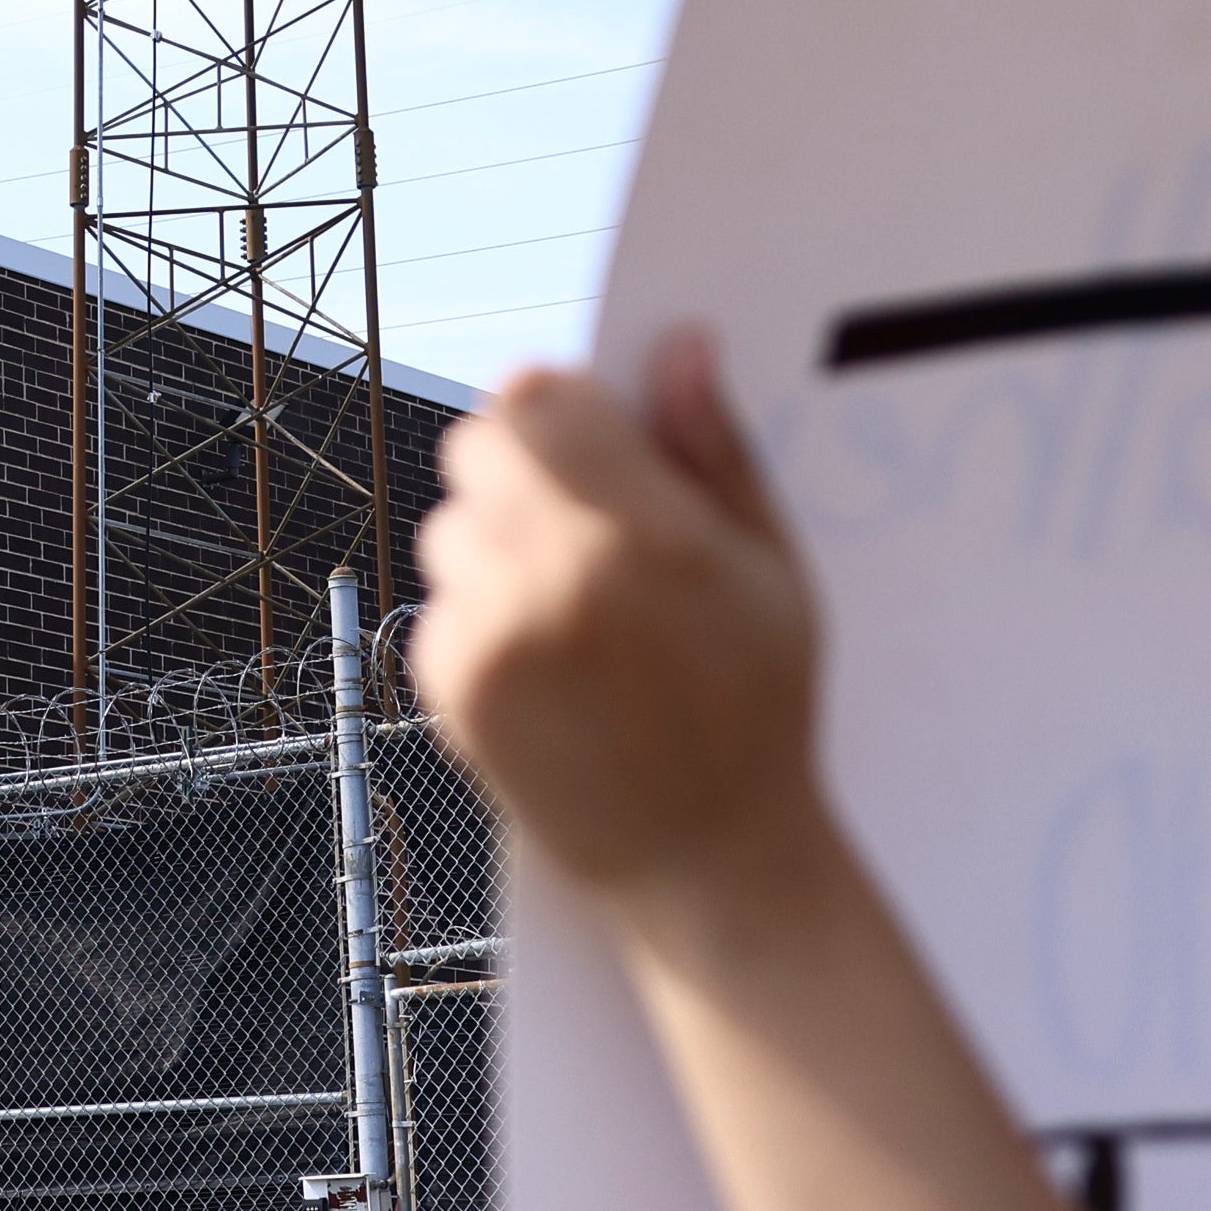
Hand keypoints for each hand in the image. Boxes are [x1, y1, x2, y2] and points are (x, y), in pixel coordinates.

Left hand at [410, 327, 848, 979]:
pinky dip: (481, 622)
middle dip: (524, 470)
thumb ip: (715, 452)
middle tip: (584, 528)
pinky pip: (440, 606)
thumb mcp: (770, 571)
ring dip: (497, 549)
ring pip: (450, 529)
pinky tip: (551, 671)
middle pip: (478, 449)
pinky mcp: (450, 690)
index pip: (538, 394)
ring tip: (576, 612)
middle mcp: (553, 576)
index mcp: (643, 534)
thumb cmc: (757, 711)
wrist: (707, 864)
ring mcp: (491, 636)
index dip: (563, 407)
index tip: (595, 439)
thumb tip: (681, 345)